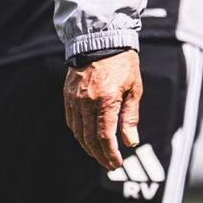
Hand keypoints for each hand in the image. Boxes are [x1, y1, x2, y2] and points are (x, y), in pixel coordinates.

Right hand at [63, 51, 142, 169]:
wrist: (102, 37)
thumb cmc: (122, 62)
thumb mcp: (134, 88)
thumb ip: (130, 116)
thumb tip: (131, 142)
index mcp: (105, 101)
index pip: (105, 138)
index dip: (110, 155)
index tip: (116, 164)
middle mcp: (87, 102)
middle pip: (90, 139)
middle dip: (100, 155)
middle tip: (109, 164)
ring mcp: (74, 99)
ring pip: (78, 132)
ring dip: (88, 147)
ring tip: (99, 154)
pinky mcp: (68, 94)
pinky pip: (71, 120)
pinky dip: (78, 133)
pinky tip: (86, 137)